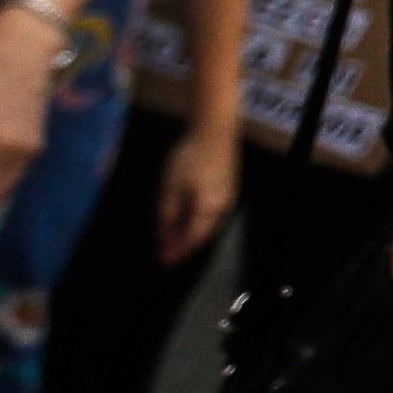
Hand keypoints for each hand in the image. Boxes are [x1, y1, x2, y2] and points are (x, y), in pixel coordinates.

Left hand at [161, 122, 243, 261]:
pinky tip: (187, 215)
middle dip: (183, 242)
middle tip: (165, 249)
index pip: (192, 238)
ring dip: (190, 230)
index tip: (163, 261)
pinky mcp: (228, 185)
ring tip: (173, 234)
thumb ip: (167, 213)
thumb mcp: (171, 187)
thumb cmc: (190, 159)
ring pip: (208, 222)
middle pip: (202, 233)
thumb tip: (164, 234)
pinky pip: (212, 211)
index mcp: (208, 210)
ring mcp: (228, 196)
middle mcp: (222, 208)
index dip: (177, 250)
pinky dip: (197, 218)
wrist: (214, 131)